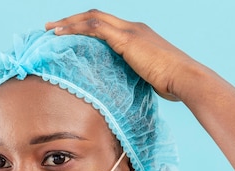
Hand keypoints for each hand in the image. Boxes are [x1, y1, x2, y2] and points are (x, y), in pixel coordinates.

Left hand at [46, 9, 198, 101]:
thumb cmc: (172, 84)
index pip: (107, 25)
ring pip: (92, 18)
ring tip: (50, 29)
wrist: (185, 78)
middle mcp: (133, 28)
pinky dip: (76, 29)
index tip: (69, 34)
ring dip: (69, 22)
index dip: (86, 27)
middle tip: (52, 27)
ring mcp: (130, 31)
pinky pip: (95, 28)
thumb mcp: (148, 78)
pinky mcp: (126, 39)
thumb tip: (123, 91)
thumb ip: (134, 78)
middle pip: (95, 16)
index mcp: (138, 35)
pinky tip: (60, 35)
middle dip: (72, 20)